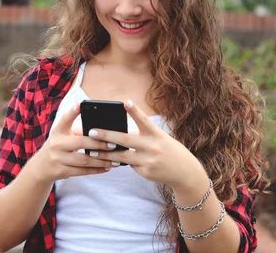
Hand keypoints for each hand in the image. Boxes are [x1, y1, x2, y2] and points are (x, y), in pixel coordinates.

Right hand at [32, 104, 113, 183]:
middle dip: (98, 144)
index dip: (72, 111)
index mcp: (57, 132)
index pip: (65, 119)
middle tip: (113, 144)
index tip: (81, 104)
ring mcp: (58, 159)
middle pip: (80, 143)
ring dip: (102, 160)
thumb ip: (77, 131)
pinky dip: (96, 170)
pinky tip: (107, 167)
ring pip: (84, 160)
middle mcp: (56, 144)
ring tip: (115, 159)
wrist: (42, 167)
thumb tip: (101, 130)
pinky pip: (83, 172)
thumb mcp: (62, 135)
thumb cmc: (58, 147)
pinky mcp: (62, 172)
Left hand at [86, 100, 206, 189]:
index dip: (134, 111)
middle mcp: (152, 146)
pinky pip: (129, 165)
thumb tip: (119, 133)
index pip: (144, 120)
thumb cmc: (168, 149)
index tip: (125, 102)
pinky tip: (114, 162)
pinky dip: (122, 162)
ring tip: (91, 152)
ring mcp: (148, 160)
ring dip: (105, 154)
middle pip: (125, 140)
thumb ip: (142, 133)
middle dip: (106, 135)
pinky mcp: (145, 172)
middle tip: (91, 132)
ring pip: (122, 157)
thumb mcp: (160, 137)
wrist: (184, 172)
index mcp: (156, 134)